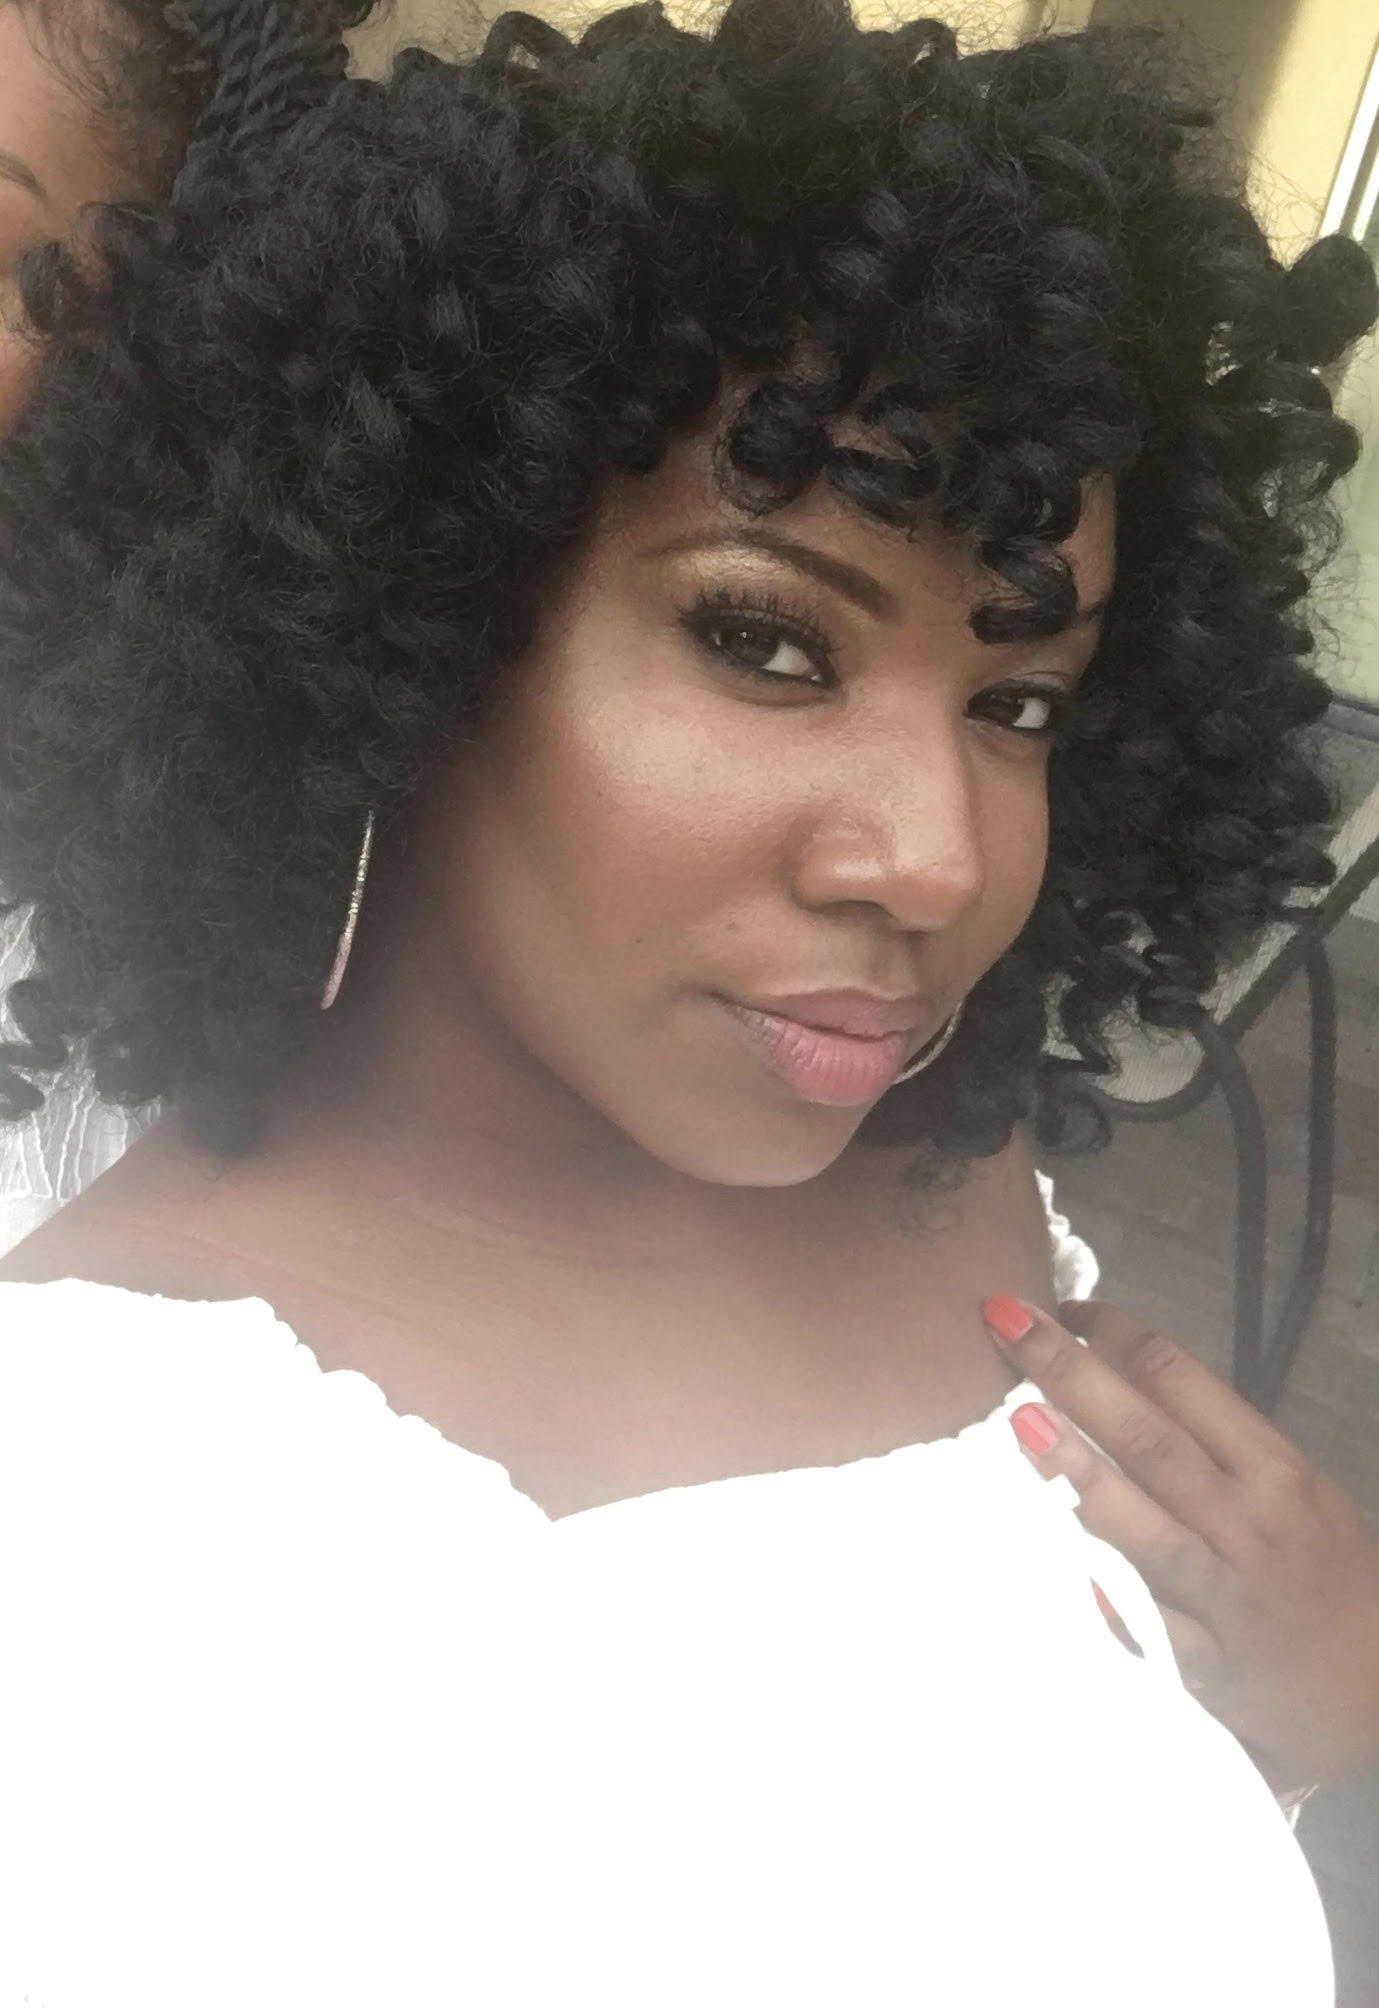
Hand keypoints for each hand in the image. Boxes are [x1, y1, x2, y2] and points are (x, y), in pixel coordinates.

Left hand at [981, 1293, 1378, 1796]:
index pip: (1182, 1378)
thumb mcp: (1289, 1489)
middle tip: (1002, 1321)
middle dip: (1070, 1373)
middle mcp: (1248, 1522)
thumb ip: (1212, 1440)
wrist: (1377, 1689)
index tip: (1058, 1308)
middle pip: (1147, 1437)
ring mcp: (1225, 1596)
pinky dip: (1104, 1597)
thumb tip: (1113, 1371)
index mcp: (1273, 1467)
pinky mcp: (1207, 1669)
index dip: (1113, 1334)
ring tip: (1016, 1422)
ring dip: (1075, 1473)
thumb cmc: (1316, 1569)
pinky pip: (1146, 1626)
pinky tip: (1055, 1565)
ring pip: (1142, 1528)